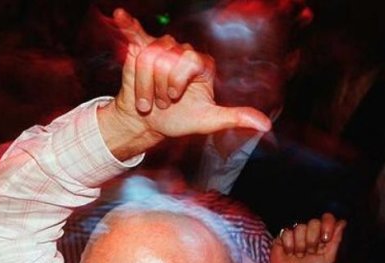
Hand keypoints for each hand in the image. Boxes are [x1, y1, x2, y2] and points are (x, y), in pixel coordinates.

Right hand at [97, 8, 270, 158]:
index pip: (189, 60)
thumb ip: (234, 118)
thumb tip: (264, 124)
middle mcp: (182, 51)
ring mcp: (161, 47)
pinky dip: (127, 24)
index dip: (176, 80)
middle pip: (167, 59)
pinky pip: (135, 32)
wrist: (148, 123)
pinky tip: (120, 15)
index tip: (171, 98)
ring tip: (146, 100)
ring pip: (148, 57)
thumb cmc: (178, 119)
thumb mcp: (208, 121)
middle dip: (159, 87)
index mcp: (201, 64)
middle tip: (159, 103)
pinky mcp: (140, 48)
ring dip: (144, 84)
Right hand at [270, 213, 345, 262]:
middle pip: (313, 222)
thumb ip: (336, 240)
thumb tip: (342, 222)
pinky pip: (287, 233)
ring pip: (300, 227)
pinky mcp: (281, 238)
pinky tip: (289, 253)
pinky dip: (289, 245)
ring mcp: (295, 234)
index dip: (327, 225)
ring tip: (299, 255)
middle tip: (310, 252)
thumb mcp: (328, 258)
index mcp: (321, 235)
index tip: (325, 238)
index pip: (327, 219)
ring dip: (300, 245)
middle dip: (313, 239)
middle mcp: (308, 232)